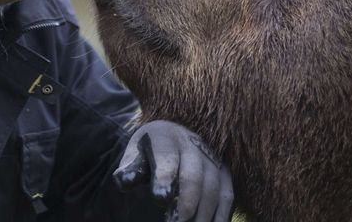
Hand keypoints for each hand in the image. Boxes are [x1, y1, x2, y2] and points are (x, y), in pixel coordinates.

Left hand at [113, 120, 233, 221]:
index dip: (164, 178)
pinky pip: (227, 196)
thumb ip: (130, 168)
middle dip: (186, 202)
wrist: (174, 136)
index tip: (159, 198)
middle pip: (193, 175)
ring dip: (204, 214)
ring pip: (213, 188)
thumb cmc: (150, 151)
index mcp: (166, 137)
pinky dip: (221, 215)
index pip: (166, 158)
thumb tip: (124, 181)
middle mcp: (192, 145)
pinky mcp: (224, 172)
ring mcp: (211, 158)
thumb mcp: (135, 153)